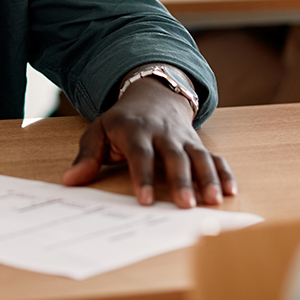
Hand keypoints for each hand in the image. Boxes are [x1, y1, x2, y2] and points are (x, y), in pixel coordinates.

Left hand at [62, 78, 235, 207]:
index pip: (140, 154)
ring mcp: (183, 138)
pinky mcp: (198, 143)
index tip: (144, 201)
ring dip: (208, 178)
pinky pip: (214, 157)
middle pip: (174, 157)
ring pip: (198, 157)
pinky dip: (224, 173)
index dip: (142, 177)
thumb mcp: (99, 130)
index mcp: (136, 130)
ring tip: (213, 200)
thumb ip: (87, 155)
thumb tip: (69, 180)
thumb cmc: (122, 121)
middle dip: (181, 181)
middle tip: (185, 205)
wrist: (153, 94)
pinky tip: (230, 192)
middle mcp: (163, 134)